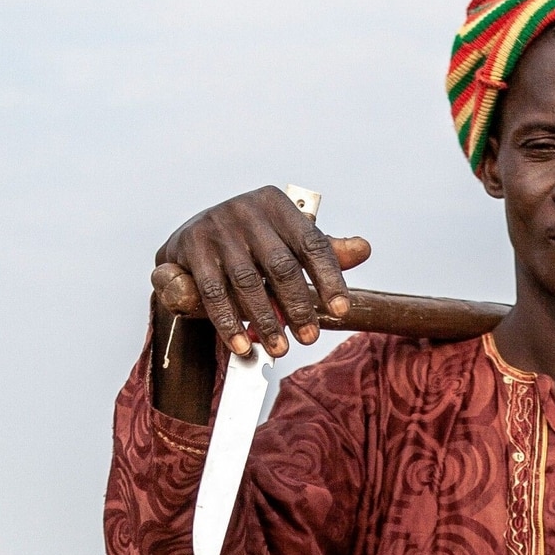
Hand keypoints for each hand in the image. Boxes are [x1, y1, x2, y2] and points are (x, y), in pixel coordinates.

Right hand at [153, 187, 371, 360]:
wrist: (190, 240)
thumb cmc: (249, 243)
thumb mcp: (286, 241)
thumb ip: (323, 250)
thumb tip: (363, 250)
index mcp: (277, 205)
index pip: (312, 243)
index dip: (329, 279)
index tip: (341, 311)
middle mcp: (246, 210)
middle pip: (281, 266)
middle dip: (298, 307)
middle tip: (309, 339)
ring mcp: (216, 227)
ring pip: (248, 282)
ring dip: (265, 320)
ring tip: (280, 349)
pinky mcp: (191, 247)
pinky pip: (213, 292)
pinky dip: (229, 323)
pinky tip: (243, 345)